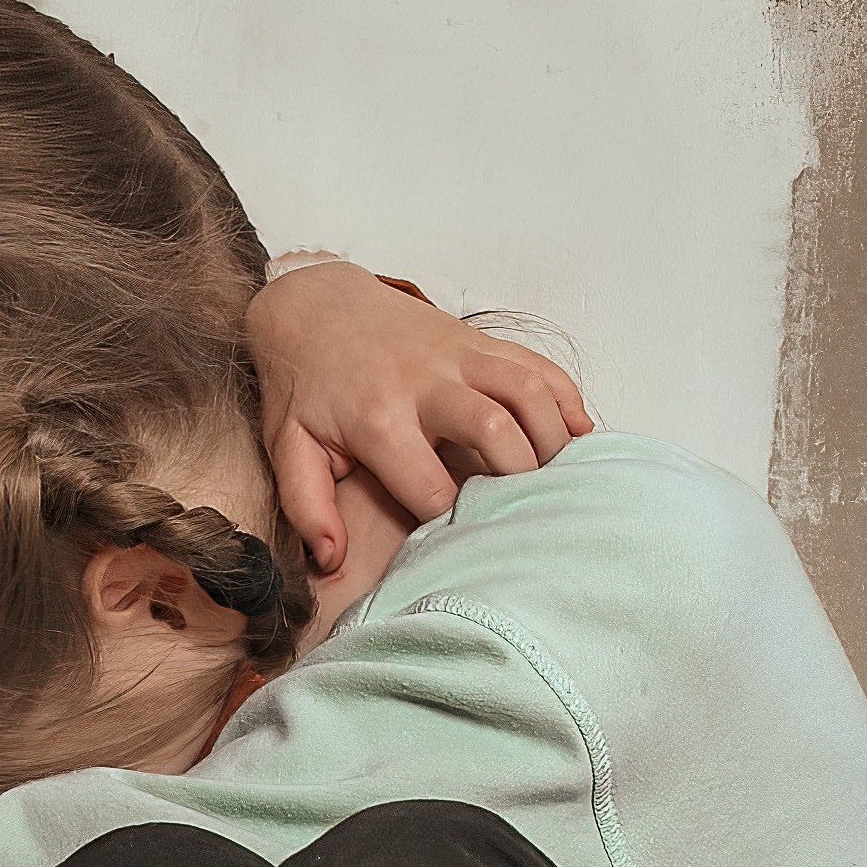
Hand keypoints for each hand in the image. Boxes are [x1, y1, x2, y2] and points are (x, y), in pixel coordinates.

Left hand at [251, 261, 592, 573]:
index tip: (463, 546)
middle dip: (518, 482)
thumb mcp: (288, 446)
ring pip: (528, 393)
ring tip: (556, 482)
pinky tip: (577, 435)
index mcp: (377, 420)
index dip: (453, 525)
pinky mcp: (479, 339)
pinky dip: (567, 399)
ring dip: (552, 441)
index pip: (433, 490)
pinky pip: (538, 365)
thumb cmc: (303, 386)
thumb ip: (308, 505)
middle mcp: (425, 383)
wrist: (312, 306)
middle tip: (524, 515)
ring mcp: (458, 355)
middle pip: (496, 432)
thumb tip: (332, 560)